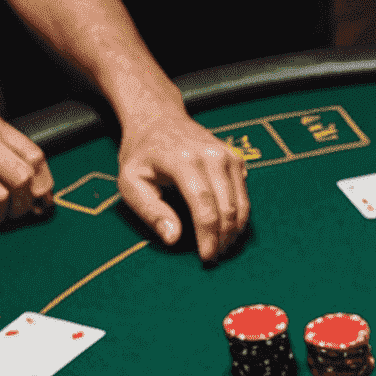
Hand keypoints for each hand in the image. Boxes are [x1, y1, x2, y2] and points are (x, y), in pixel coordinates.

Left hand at [117, 109, 248, 260]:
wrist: (158, 118)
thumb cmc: (142, 154)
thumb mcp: (130, 182)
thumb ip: (150, 211)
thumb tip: (173, 238)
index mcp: (183, 160)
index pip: (204, 207)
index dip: (208, 237)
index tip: (206, 258)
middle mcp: (211, 156)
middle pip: (227, 209)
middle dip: (223, 239)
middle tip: (214, 256)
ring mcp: (228, 155)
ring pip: (241, 205)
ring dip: (234, 232)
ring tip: (221, 245)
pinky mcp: (237, 158)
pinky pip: (245, 196)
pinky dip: (239, 216)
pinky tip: (225, 225)